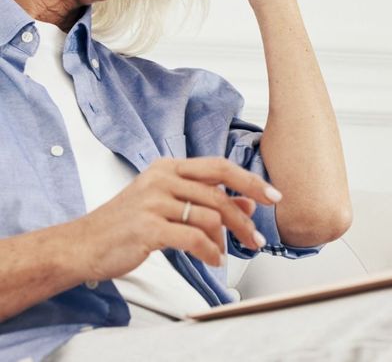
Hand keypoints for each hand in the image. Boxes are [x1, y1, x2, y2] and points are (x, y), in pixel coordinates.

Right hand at [70, 157, 280, 281]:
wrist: (82, 244)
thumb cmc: (127, 224)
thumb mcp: (168, 205)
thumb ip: (206, 201)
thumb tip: (247, 203)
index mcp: (168, 167)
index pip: (219, 167)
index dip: (250, 181)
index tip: (274, 196)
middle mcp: (161, 178)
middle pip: (219, 194)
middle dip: (244, 219)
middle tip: (257, 239)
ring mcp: (153, 201)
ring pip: (210, 217)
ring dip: (226, 240)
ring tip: (226, 254)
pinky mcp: (147, 227)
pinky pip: (193, 239)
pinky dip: (209, 252)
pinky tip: (213, 260)